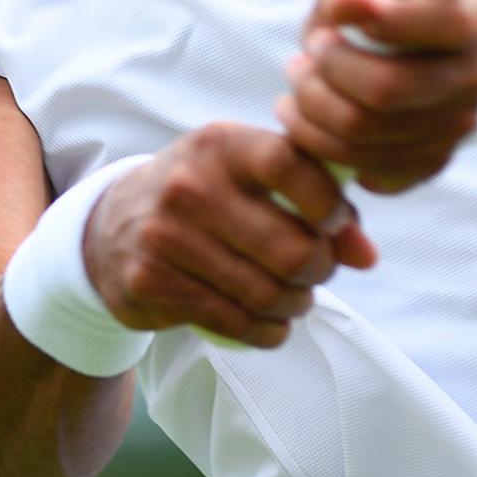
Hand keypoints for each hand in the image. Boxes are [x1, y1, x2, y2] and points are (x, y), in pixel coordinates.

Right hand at [85, 123, 376, 349]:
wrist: (110, 227)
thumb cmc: (202, 197)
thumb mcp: (247, 178)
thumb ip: (314, 203)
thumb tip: (366, 256)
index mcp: (219, 144)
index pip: (290, 164)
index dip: (328, 202)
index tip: (331, 222)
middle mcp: (188, 184)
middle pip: (292, 247)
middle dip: (319, 269)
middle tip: (313, 271)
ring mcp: (166, 235)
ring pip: (268, 293)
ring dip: (296, 305)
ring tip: (292, 297)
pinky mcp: (152, 281)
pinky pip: (237, 322)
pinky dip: (267, 331)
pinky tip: (268, 322)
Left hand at [275, 0, 476, 194]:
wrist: (407, 54)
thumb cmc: (376, 8)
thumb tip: (343, 5)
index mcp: (475, 20)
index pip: (444, 22)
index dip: (383, 19)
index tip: (336, 11)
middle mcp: (476, 78)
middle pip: (387, 88)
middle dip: (328, 69)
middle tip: (306, 53)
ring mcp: (457, 127)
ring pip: (364, 132)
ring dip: (311, 105)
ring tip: (298, 80)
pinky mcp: (431, 162)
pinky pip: (364, 166)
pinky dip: (319, 142)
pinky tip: (308, 117)